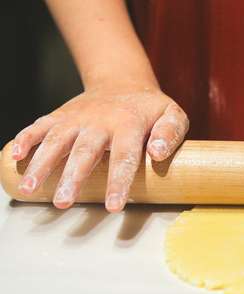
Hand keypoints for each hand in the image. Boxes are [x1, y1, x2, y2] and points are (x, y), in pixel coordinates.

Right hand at [11, 84, 188, 211]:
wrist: (123, 81)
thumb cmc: (151, 109)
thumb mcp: (172, 114)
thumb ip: (170, 133)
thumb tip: (157, 154)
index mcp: (129, 124)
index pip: (124, 157)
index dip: (118, 182)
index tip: (113, 206)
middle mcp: (99, 121)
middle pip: (84, 152)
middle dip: (72, 178)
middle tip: (63, 203)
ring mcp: (76, 118)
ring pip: (56, 141)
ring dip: (42, 165)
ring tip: (31, 190)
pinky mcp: (60, 116)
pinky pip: (39, 126)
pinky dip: (25, 139)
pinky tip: (16, 158)